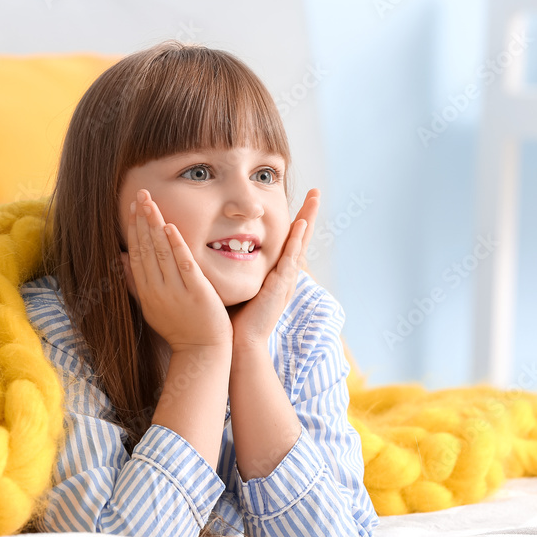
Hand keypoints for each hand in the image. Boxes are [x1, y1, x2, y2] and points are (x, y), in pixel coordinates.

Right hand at [121, 189, 232, 352]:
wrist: (201, 352)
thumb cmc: (180, 329)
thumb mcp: (151, 307)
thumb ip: (136, 283)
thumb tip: (120, 259)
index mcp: (146, 292)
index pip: (136, 253)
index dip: (134, 229)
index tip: (133, 207)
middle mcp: (157, 290)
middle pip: (145, 249)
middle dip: (142, 220)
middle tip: (140, 195)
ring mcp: (176, 291)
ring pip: (160, 253)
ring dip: (154, 226)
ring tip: (150, 203)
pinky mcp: (196, 293)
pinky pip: (183, 265)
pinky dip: (176, 246)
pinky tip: (170, 227)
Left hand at [227, 188, 320, 349]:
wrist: (240, 345)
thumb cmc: (235, 319)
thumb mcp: (239, 286)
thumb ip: (235, 270)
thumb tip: (219, 250)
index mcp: (276, 275)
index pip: (288, 242)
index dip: (295, 222)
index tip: (299, 201)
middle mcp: (284, 276)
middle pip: (300, 239)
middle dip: (308, 215)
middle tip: (316, 192)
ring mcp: (284, 281)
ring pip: (299, 244)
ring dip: (307, 221)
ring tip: (314, 199)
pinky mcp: (279, 288)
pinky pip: (290, 260)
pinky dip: (296, 242)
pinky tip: (300, 225)